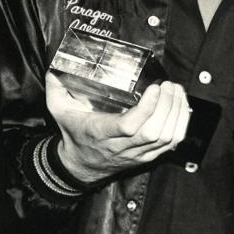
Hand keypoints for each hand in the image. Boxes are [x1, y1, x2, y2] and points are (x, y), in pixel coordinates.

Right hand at [46, 72, 190, 184]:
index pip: (129, 127)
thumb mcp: (59, 110)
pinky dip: (180, 124)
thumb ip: (56, 88)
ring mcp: (137, 154)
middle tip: (169, 85)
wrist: (80, 165)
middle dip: (167, 107)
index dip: (147, 109)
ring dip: (177, 114)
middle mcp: (122, 146)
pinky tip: (180, 106)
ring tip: (176, 92)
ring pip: (167, 139)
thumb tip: (53, 67)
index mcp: (100, 133)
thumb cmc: (73, 133)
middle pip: (154, 132)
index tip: (154, 87)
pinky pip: (172, 144)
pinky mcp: (148, 156)